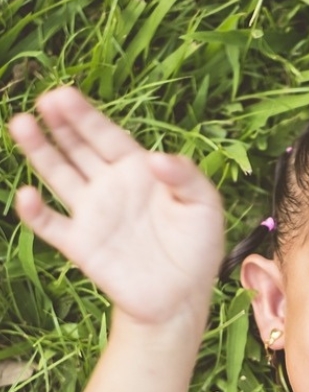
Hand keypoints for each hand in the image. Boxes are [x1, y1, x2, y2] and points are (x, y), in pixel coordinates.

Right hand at [8, 86, 223, 323]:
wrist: (182, 297)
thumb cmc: (198, 248)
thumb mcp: (205, 206)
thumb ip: (187, 177)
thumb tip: (156, 158)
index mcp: (138, 172)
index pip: (107, 136)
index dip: (86, 116)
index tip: (64, 94)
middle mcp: (110, 186)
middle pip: (78, 147)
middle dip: (62, 124)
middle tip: (45, 101)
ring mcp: (92, 214)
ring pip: (57, 174)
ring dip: (39, 151)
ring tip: (21, 124)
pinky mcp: (81, 245)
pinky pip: (51, 224)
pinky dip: (35, 212)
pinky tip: (28, 195)